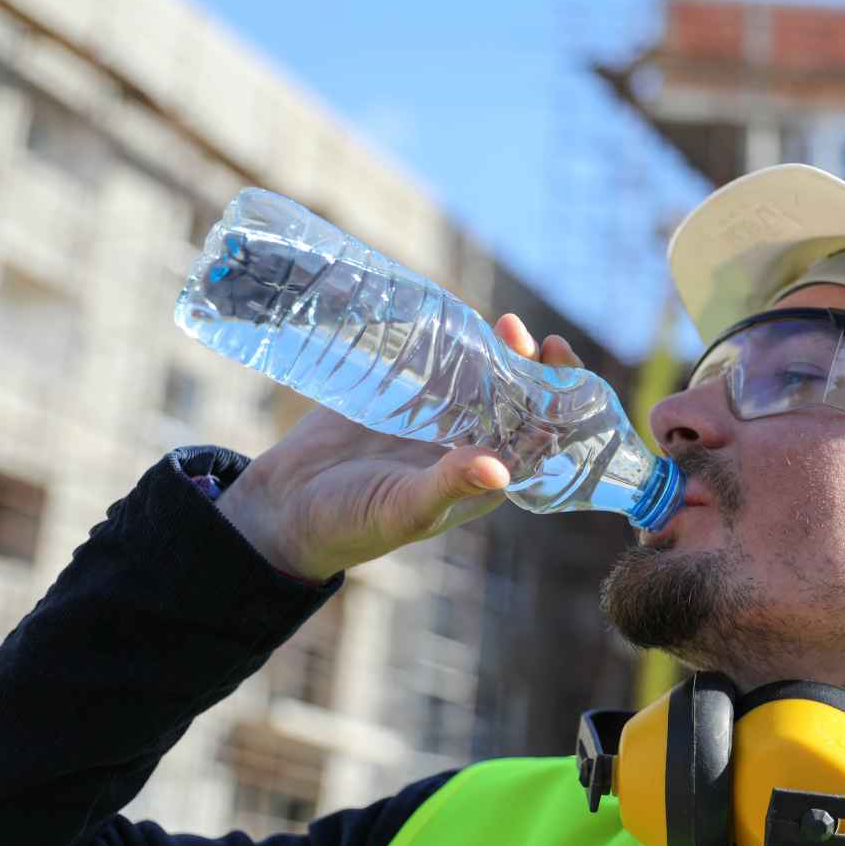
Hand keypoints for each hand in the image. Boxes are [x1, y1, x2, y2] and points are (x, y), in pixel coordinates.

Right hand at [214, 314, 582, 581]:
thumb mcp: (404, 509)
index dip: (559, 407)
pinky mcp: (404, 395)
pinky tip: (458, 320)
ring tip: (504, 325)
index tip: (559, 379)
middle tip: (524, 335)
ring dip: (498, 351)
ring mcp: (438, 417)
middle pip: (518, 399)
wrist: (285, 508)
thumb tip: (500, 469)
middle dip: (532, 368)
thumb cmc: (352, 524)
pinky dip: (453, 343)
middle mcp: (470, 444)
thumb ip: (449, 486)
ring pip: (484, 376)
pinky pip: (440, 364)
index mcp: (486, 477)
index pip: (540, 438)